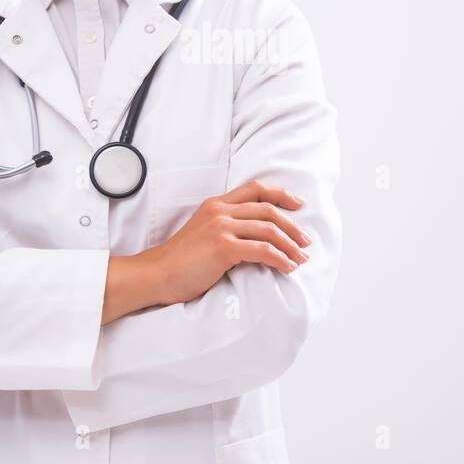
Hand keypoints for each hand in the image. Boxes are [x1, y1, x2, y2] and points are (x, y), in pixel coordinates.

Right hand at [151, 179, 311, 304]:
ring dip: (290, 245)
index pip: (255, 189)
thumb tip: (256, 239)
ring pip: (269, 229)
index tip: (298, 204)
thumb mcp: (203, 234)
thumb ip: (225, 228)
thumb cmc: (180, 261)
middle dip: (292, 225)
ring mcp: (221, 227)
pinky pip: (262, 250)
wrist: (156, 274)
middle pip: (268, 209)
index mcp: (215, 204)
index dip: (280, 194)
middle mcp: (219, 211)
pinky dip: (280, 258)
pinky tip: (288, 266)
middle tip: (306, 241)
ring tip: (302, 257)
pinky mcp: (223, 247)